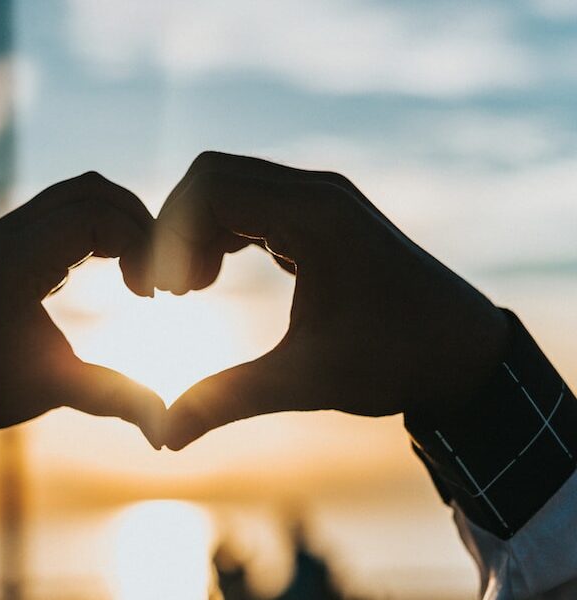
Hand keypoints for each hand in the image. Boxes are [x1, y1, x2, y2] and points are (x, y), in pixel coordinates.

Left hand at [0, 172, 165, 511]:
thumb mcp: (54, 392)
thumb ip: (115, 399)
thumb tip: (166, 430)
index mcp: (15, 261)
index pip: (96, 214)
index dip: (139, 243)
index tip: (151, 294)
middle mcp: (7, 234)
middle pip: (92, 190)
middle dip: (137, 223)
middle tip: (157, 274)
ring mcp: (4, 233)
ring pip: (78, 194)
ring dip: (119, 222)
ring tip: (139, 272)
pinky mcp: (7, 241)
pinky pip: (64, 211)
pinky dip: (99, 228)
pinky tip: (114, 270)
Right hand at [148, 152, 508, 449]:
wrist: (462, 351)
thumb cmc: (395, 362)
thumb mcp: (306, 381)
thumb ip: (228, 400)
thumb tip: (165, 437)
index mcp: (314, 217)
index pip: (211, 188)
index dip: (172, 235)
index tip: (167, 293)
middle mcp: (317, 193)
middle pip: (214, 177)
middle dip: (178, 229)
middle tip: (172, 291)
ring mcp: (322, 199)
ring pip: (231, 186)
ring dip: (199, 230)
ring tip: (191, 289)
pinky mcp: (323, 215)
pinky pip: (253, 202)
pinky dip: (223, 232)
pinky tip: (216, 277)